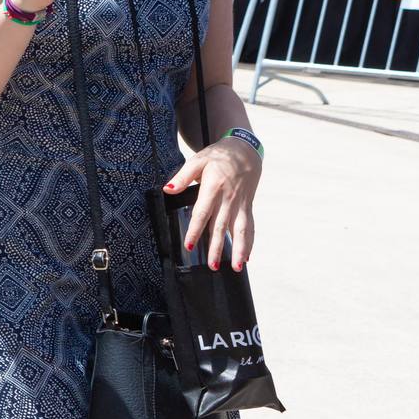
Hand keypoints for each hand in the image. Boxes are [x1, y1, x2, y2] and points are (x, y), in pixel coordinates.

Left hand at [165, 139, 261, 271]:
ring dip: (238, 250)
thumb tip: (168, 189)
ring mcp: (240, 204)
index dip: (195, 230)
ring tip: (235, 267)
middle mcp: (228, 199)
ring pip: (240, 230)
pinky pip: (250, 226)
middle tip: (212, 265)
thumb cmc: (218, 156)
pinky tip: (246, 257)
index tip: (190, 245)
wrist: (244, 151)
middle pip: (221, 226)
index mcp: (213, 187)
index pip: (202, 213)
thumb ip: (182, 176)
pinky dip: (249, 243)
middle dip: (217, 248)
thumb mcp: (197, 160)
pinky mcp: (247, 206)